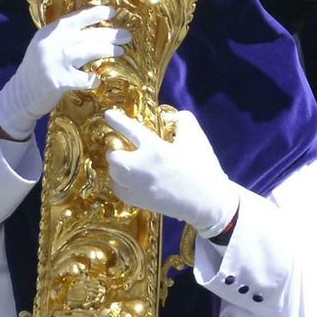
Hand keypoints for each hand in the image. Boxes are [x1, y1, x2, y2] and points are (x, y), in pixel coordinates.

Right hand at [0, 5, 129, 135]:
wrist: (20, 95)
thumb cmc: (37, 70)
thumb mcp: (46, 46)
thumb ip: (64, 38)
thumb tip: (96, 31)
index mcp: (50, 32)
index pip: (76, 18)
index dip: (96, 13)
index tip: (113, 11)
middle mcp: (53, 43)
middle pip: (87, 34)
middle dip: (110, 34)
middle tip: (126, 35)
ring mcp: (55, 61)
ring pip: (89, 50)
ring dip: (108, 50)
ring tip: (120, 51)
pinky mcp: (58, 81)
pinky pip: (83, 78)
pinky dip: (93, 79)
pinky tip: (98, 80)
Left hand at [102, 107, 237, 237]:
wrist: (208, 201)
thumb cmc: (202, 166)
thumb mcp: (195, 136)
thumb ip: (181, 119)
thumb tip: (167, 116)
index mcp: (155, 148)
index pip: (129, 129)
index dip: (116, 120)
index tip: (108, 114)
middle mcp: (141, 167)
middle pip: (113, 156)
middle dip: (115, 150)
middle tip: (123, 148)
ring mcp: (137, 186)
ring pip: (113, 173)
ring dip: (116, 166)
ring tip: (125, 163)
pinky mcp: (138, 201)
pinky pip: (117, 190)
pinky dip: (117, 182)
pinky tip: (125, 179)